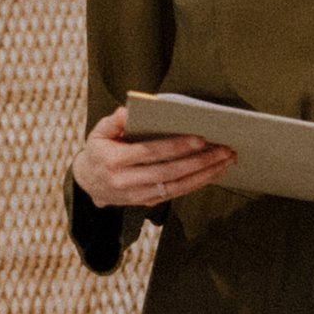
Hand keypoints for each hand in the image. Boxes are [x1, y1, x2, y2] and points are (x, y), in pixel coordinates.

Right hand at [74, 105, 235, 212]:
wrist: (88, 183)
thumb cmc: (98, 151)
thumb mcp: (98, 133)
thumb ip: (113, 122)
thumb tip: (127, 111)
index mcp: (114, 161)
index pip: (150, 153)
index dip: (176, 147)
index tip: (200, 139)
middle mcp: (127, 181)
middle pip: (170, 172)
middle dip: (200, 161)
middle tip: (224, 150)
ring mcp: (138, 195)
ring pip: (177, 186)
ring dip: (204, 175)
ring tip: (225, 161)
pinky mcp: (147, 202)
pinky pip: (176, 193)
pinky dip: (196, 183)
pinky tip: (213, 172)